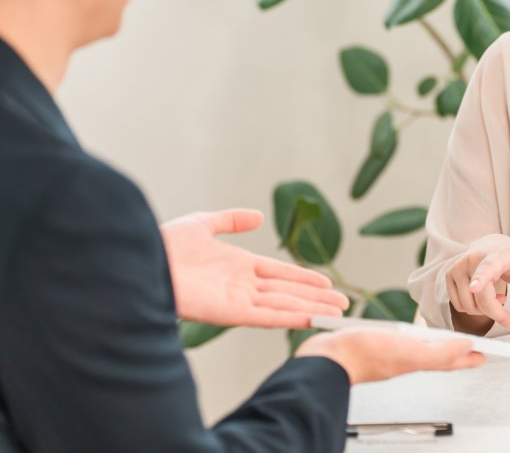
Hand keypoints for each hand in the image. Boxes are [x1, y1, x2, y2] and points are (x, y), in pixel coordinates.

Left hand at [161, 209, 348, 327]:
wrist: (139, 263)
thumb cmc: (163, 245)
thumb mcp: (202, 224)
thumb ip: (230, 220)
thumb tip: (258, 217)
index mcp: (237, 265)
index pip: (279, 273)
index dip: (304, 278)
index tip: (327, 283)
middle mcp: (241, 285)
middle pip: (287, 292)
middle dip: (316, 299)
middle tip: (344, 305)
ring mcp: (236, 300)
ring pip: (282, 305)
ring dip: (311, 310)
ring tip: (337, 314)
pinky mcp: (228, 313)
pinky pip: (265, 316)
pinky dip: (288, 318)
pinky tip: (309, 319)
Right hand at [295, 330, 484, 384]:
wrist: (327, 357)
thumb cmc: (365, 355)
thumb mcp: (410, 352)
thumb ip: (440, 353)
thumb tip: (468, 347)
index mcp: (418, 360)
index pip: (450, 360)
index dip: (469, 356)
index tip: (488, 354)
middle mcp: (407, 358)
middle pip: (439, 356)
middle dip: (457, 352)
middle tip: (475, 349)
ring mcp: (391, 353)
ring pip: (422, 351)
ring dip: (437, 346)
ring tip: (449, 342)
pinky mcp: (375, 345)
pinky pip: (403, 343)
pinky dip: (413, 340)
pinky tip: (409, 335)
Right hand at [445, 234, 509, 331]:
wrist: (493, 245)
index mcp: (495, 256)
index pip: (487, 268)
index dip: (480, 279)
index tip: (475, 287)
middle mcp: (472, 259)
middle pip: (481, 298)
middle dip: (497, 314)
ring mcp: (458, 267)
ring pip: (469, 306)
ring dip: (485, 310)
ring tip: (497, 298)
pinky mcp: (449, 276)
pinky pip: (459, 306)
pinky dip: (473, 308)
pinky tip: (483, 296)